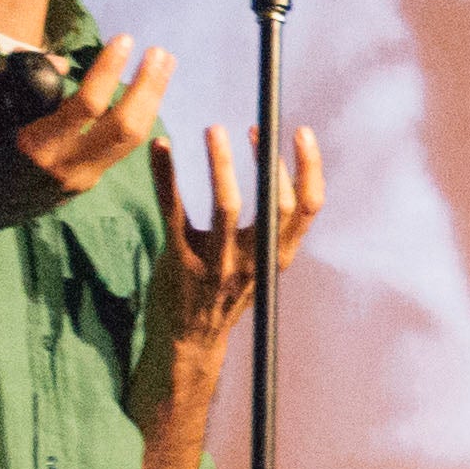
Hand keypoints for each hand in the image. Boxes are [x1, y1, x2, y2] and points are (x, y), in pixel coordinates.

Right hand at [0, 36, 168, 247]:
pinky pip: (119, 148)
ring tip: (162, 65)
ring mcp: (81, 179)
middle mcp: (67, 166)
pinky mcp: (86, 183)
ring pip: (131, 141)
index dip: (109, 70)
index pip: (88, 106)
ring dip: (151, 100)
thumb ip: (16, 75)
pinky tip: (144, 92)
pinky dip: (135, 117)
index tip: (125, 39)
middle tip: (160, 52)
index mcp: (37, 144)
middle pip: (126, 127)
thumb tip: (64, 62)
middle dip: (148, 87)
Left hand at [151, 119, 327, 356]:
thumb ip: (271, 232)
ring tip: (214, 129)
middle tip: (255, 127)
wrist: (187, 341)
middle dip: (267, 162)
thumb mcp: (260, 267)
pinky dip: (166, 176)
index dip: (309, 168)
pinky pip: (173, 211)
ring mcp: (217, 263)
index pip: (307, 208)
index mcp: (277, 256)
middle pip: (273, 204)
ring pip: (227, 206)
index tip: (299, 133)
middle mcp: (253, 261)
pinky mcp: (180, 261)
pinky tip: (160, 148)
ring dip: (222, 163)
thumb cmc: (224, 294)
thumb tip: (277, 175)